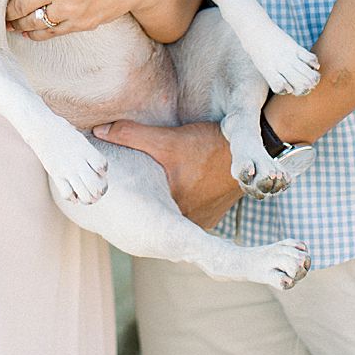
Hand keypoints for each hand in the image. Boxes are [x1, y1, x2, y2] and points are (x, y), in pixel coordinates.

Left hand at [90, 119, 241, 228]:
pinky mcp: (213, 217)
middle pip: (157, 214)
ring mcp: (202, 222)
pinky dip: (182, 203)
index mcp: (173, 212)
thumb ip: (131, 135)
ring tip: (154, 190)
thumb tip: (97, 130)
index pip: (141, 210)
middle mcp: (188, 224)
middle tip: (129, 192)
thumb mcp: (168, 139)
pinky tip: (177, 190)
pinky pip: (189, 214)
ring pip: (173, 215)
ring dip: (166, 204)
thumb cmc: (210, 145)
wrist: (256, 148)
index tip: (114, 197)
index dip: (127, 201)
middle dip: (146, 203)